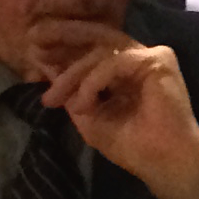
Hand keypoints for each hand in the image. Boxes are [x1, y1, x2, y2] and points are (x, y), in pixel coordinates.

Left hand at [27, 20, 198, 198]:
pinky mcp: (159, 62)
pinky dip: (94, 81)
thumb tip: (45, 67)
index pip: (92, 48)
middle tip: (33, 38)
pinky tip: (84, 102)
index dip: (63, 47)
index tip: (34, 56)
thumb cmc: (134, 147)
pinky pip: (114, 62)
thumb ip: (72, 91)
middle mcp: (139, 58)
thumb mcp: (90, 117)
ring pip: (101, 52)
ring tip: (58, 98)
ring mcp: (152, 57)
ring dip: (74, 75)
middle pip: (98, 36)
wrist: (165, 164)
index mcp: (125, 70)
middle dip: (63, 34)